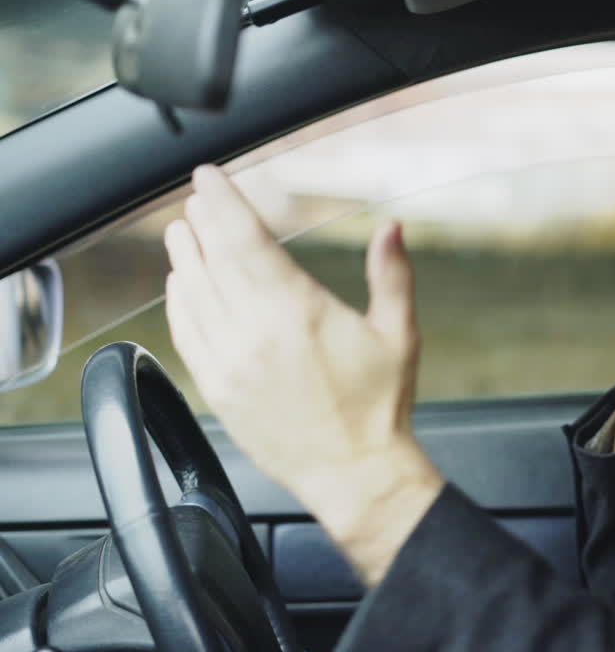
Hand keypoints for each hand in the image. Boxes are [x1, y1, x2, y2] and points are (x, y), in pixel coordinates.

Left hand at [163, 165, 442, 584]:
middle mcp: (258, 332)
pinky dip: (178, 303)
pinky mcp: (219, 390)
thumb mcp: (399, 333)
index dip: (223, 202)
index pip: (246, 239)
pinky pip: (186, 335)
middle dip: (202, 222)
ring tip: (181, 232)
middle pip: (214, 259)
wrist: (355, 472)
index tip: (209, 178)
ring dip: (185, 257)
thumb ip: (392, 274)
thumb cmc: (380, 406)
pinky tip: (180, 286)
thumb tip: (391, 227)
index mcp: (300, 311)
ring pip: (193, 293)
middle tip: (197, 199)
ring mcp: (232, 363)